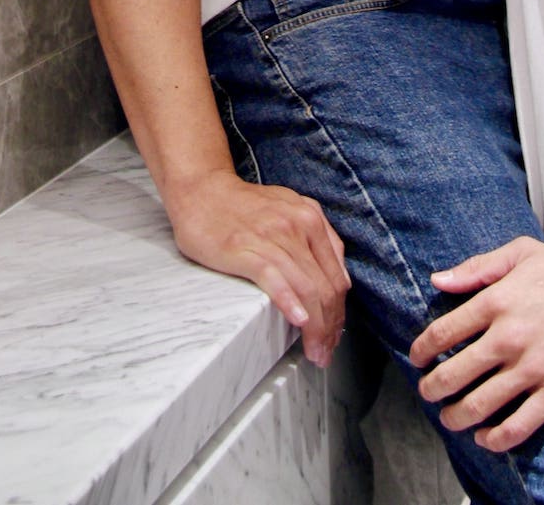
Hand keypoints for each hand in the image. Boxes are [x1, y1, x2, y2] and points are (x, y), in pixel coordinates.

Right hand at [166, 170, 349, 368]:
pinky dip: (289, 300)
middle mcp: (297, 226)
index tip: (334, 335)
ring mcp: (271, 237)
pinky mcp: (243, 248)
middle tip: (325, 353)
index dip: (340, 313)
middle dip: (330, 327)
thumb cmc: (244, 206)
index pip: (337, 276)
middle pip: (325, 287)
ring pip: (306, 287)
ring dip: (316, 327)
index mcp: (311, 218)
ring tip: (314, 351)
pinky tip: (298, 319)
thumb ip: (318, 237)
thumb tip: (341, 278)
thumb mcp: (291, 209)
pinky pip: (273, 277)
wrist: (202, 190)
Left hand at [410, 237, 543, 451]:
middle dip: (432, 389)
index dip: (422, 350)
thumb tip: (438, 280)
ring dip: (456, 416)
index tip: (417, 359)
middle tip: (427, 392)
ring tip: (449, 418)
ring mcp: (533, 368)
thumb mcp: (521, 253)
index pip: (443, 332)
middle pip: (454, 373)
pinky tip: (485, 437)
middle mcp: (509, 336)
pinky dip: (495, 438)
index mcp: (497, 301)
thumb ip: (477, 267)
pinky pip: (518, 426)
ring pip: (480, 404)